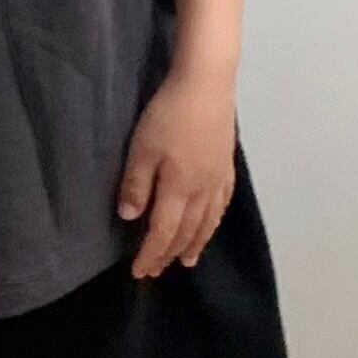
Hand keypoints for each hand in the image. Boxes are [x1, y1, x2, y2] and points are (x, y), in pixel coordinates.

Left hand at [116, 71, 236, 276]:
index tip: (139, 273)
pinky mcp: (227, 164)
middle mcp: (202, 190)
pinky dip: (215, 221)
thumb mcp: (142, 148)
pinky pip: (222, 203)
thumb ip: (137, 184)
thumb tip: (131, 218)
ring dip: (196, 244)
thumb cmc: (169, 115)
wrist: (207, 85)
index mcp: (179, 189)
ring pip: (208, 222)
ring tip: (188, 261)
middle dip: (169, 253)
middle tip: (157, 271)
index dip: (151, 254)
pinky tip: (212, 223)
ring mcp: (218, 178)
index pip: (163, 232)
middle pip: (186, 231)